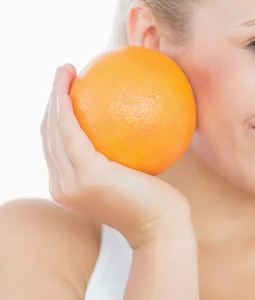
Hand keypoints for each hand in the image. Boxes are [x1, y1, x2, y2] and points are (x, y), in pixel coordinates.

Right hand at [40, 64, 193, 248]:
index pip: (54, 146)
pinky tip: (77, 85)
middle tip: (64, 71)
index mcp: (68, 187)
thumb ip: (119, 156)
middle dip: (50, 99)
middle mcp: (61, 186)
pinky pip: (71, 131)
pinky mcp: (86, 175)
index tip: (68, 89)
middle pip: (47, 134)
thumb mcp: (133, 176)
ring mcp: (71, 183)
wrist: (162, 228)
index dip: (54, 115)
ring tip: (65, 70)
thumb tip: (127, 122)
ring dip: (55, 95)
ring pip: (53, 129)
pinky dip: (67, 105)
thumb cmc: (155, 201)